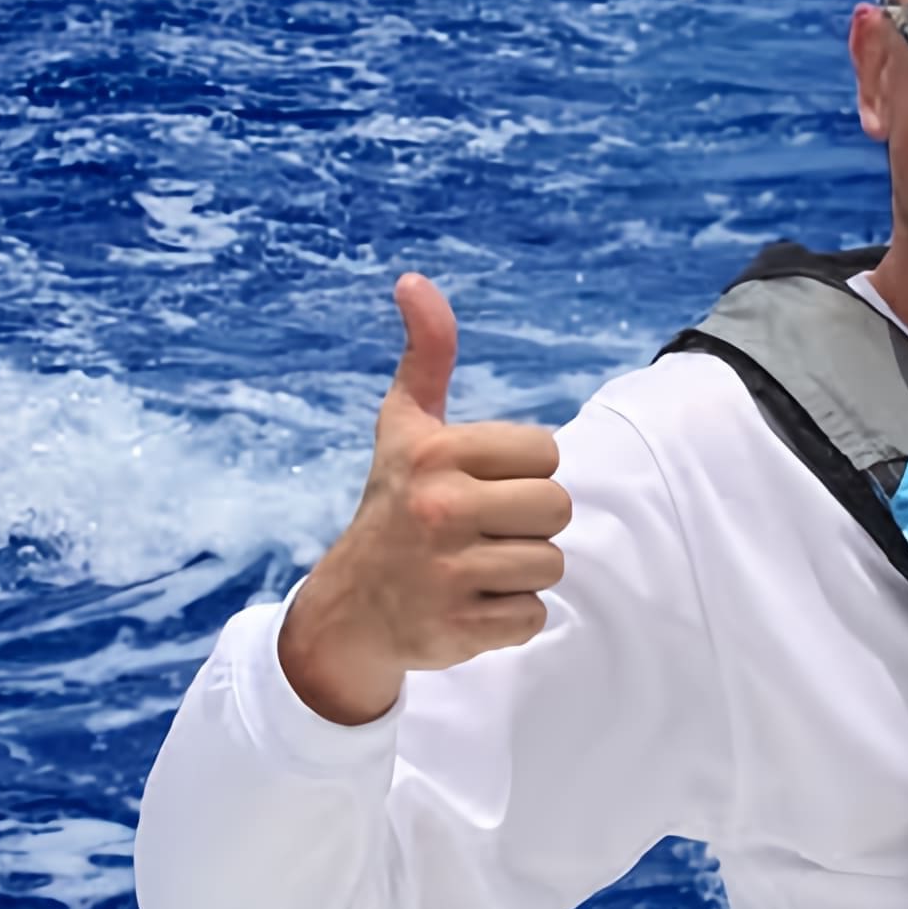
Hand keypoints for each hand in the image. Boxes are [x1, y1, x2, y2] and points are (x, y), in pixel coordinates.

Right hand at [275, 273, 568, 723]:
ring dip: (521, 571)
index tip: (480, 485)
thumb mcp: (403, 427)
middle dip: (529, 523)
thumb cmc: (393, 505)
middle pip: (557, 508)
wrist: (350, 608)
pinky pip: (534, 616)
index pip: (546, 453)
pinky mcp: (460, 628)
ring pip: (551, 564)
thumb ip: (426, 356)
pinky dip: (511, 617)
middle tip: (482, 531)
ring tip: (474, 568)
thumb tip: (414, 280)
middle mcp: (440, 510)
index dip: (523, 472)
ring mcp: (448, 574)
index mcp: (436, 454)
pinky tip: (470, 605)